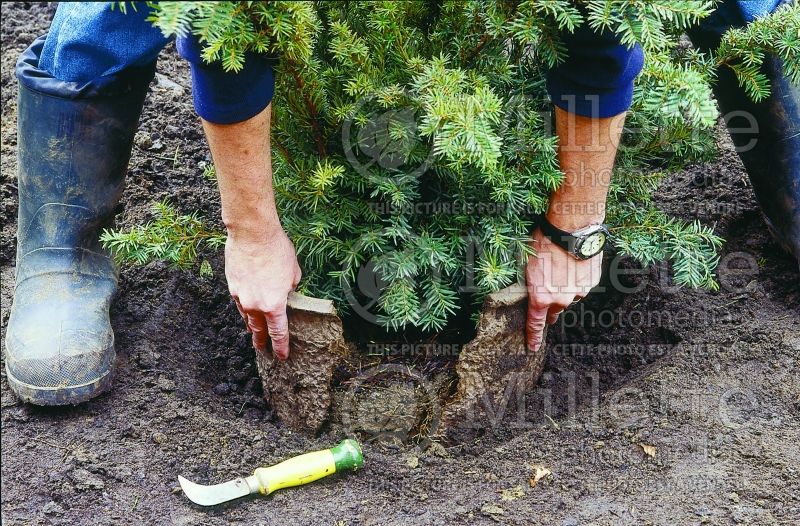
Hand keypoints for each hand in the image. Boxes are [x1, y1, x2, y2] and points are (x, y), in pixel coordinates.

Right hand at [224, 230, 301, 358]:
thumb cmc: (277, 250)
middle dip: (261, 341)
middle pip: (259, 330)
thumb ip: (290, 288)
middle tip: (263, 350)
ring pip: (246, 317)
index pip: (278, 333)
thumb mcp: (294, 272)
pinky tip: (246, 310)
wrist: (252, 233)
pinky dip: (244, 309)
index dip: (280, 347)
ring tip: (253, 334)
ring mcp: (241, 296)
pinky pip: (239, 303)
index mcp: (274, 305)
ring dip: (251, 326)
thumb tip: (285, 292)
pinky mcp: (231, 286)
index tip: (281, 357)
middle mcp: (255, 305)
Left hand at [525, 227, 601, 352]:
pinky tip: (573, 264)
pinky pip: (582, 287)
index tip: (532, 348)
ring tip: (561, 267)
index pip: (535, 325)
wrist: (571, 228)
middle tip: (548, 292)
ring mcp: (578, 293)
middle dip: (550, 307)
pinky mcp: (592, 283)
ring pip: (569, 298)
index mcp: (540, 297)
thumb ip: (530, 284)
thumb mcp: (526, 263)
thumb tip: (529, 290)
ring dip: (565, 289)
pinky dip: (577, 280)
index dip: (533, 338)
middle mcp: (560, 300)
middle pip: (554, 311)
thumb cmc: (543, 242)